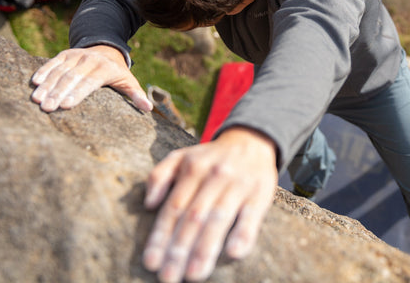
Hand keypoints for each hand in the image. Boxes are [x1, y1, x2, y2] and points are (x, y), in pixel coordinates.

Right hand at [30, 45, 151, 111]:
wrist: (107, 48)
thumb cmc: (117, 72)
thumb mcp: (129, 81)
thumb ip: (136, 95)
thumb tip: (149, 108)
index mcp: (106, 69)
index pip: (90, 82)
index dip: (78, 93)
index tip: (66, 105)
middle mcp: (90, 60)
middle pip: (72, 78)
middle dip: (58, 93)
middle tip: (46, 108)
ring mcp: (76, 55)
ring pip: (60, 71)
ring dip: (47, 85)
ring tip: (37, 100)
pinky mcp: (65, 54)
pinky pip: (52, 62)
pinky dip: (43, 71)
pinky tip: (34, 83)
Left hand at [142, 127, 277, 282]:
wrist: (253, 140)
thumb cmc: (212, 157)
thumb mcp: (182, 156)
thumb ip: (159, 176)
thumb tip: (148, 204)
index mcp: (192, 169)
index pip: (173, 208)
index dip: (161, 236)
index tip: (151, 262)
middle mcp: (214, 177)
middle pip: (193, 217)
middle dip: (179, 250)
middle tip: (169, 277)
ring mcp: (238, 185)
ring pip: (218, 219)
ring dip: (205, 248)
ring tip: (194, 274)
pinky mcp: (261, 193)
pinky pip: (251, 216)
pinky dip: (243, 234)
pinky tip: (234, 253)